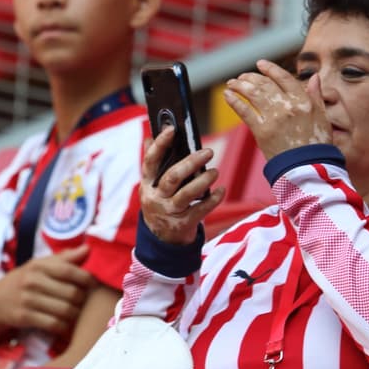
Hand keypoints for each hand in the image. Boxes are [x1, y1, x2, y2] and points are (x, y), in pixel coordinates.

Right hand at [0, 245, 99, 334]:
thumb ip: (64, 259)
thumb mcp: (40, 265)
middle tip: (84, 303)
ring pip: (64, 310)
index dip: (86, 278)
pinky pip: (53, 324)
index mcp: (38, 265)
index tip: (93, 285)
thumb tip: (88, 248)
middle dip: (82, 300)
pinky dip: (63, 327)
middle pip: (71, 293)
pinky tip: (64, 325)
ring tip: (76, 314)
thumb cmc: (25, 280)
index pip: (69, 271)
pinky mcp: (23, 317)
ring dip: (75, 315)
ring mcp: (26, 299)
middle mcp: (31, 281)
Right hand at [140, 125, 225, 244]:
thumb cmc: (161, 202)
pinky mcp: (183, 223)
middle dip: (191, 162)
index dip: (160, 144)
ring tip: (215, 171)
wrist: (161, 239)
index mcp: (147, 184)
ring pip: (187, 193)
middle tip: (208, 152)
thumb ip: (154, 164)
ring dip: (204, 180)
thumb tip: (152, 135)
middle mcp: (155, 198)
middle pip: (173, 176)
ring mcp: (169, 212)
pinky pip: (201, 209)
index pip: (150, 161)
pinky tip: (222, 190)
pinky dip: (214, 199)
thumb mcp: (152, 185)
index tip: (172, 129)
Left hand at [223, 59, 330, 159]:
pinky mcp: (262, 132)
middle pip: (265, 84)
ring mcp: (274, 118)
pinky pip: (244, 111)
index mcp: (303, 101)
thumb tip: (314, 77)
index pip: (283, 78)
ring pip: (253, 94)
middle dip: (251, 77)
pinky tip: (227, 95)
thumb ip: (316, 96)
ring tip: (232, 83)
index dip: (270, 69)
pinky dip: (234, 101)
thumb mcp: (323, 118)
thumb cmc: (318, 146)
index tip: (260, 63)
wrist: (309, 169)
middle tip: (242, 77)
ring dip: (240, 85)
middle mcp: (288, 106)